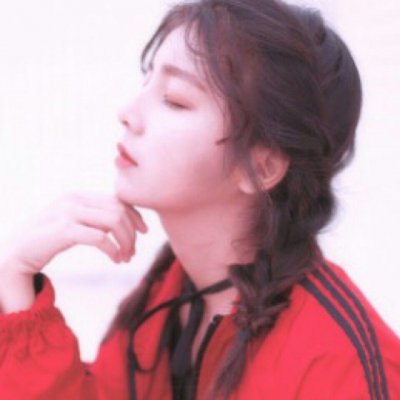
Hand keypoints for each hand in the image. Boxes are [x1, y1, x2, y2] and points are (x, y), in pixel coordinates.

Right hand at [0, 191, 148, 275]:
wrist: (15, 254)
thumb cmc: (47, 240)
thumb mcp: (72, 222)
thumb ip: (93, 217)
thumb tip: (122, 221)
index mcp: (79, 196)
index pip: (117, 199)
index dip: (135, 215)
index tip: (144, 231)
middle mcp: (75, 200)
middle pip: (119, 210)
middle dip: (132, 233)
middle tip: (132, 253)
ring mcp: (68, 213)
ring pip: (114, 221)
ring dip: (125, 242)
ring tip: (125, 258)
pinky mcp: (64, 230)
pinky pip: (100, 238)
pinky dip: (114, 250)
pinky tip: (116, 260)